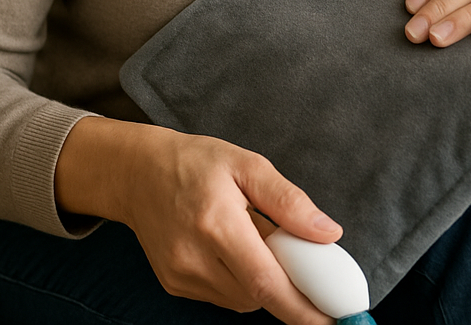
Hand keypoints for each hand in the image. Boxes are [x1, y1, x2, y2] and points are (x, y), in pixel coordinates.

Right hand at [55, 118, 340, 323]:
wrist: (138, 174)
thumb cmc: (196, 162)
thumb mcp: (247, 164)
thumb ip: (289, 201)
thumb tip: (328, 234)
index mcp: (216, 223)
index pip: (266, 282)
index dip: (304, 308)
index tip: (333, 319)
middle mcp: (194, 258)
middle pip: (258, 296)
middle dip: (289, 286)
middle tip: (301, 258)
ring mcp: (181, 277)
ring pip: (242, 301)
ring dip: (263, 282)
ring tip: (258, 239)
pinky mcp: (175, 286)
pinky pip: (223, 297)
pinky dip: (241, 281)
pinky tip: (236, 249)